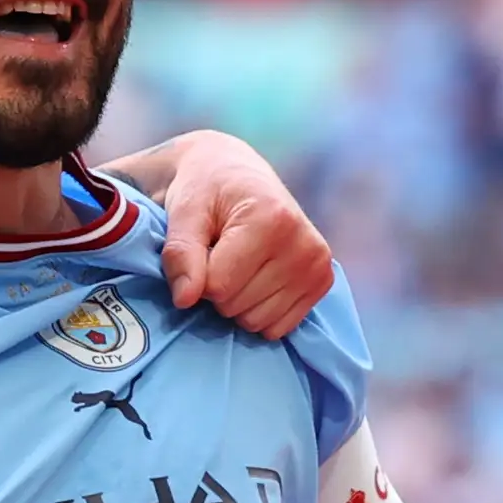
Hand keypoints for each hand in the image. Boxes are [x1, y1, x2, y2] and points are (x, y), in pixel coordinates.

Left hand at [149, 133, 335, 338]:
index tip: (203, 247)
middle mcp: (304, 245)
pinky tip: (258, 278)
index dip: (197, 275)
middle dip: (217, 288)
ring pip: (256, 322)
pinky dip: (259, 311)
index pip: (218, 285)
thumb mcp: (184, 213)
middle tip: (220, 253)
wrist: (235, 174)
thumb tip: (185, 299)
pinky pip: (277, 328)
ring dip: (237, 302)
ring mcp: (318, 266)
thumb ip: (180, 253)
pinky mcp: (322, 282)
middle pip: (236, 306)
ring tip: (239, 263)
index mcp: (272, 220)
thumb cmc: (206, 191)